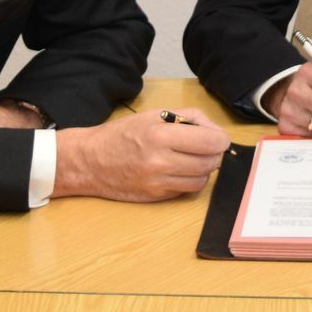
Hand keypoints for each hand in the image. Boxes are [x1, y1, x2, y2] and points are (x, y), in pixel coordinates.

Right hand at [53, 109, 230, 201]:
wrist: (91, 161)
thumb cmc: (123, 134)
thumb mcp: (155, 114)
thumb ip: (189, 118)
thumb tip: (216, 132)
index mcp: (161, 134)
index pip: (211, 141)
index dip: (221, 139)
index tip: (218, 137)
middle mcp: (161, 161)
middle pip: (210, 162)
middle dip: (214, 154)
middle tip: (206, 147)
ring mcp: (158, 182)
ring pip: (202, 180)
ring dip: (204, 169)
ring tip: (192, 158)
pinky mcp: (156, 197)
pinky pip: (186, 190)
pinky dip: (189, 180)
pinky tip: (179, 170)